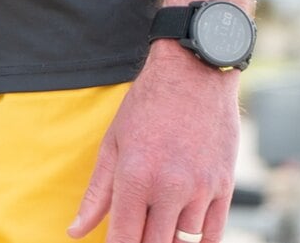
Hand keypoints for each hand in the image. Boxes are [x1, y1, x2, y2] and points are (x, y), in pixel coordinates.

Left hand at [68, 43, 238, 242]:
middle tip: (136, 232)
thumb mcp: (113, 143)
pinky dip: (199, 241)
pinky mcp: (224, 186)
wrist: (194, 73)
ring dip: (169, 240)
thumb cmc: (147, 106)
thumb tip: (75, 231)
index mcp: (135, 175)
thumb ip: (96, 193)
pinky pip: (213, 235)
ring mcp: (200, 188)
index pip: (124, 239)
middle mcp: (169, 186)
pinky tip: (184, 234)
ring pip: (184, 242)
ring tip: (158, 224)